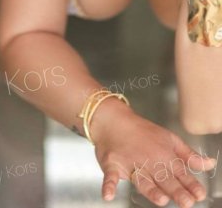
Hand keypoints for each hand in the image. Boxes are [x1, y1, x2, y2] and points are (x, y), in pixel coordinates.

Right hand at [94, 111, 215, 206]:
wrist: (113, 120)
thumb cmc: (142, 132)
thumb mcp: (170, 139)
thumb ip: (189, 155)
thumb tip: (210, 164)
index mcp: (164, 155)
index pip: (180, 172)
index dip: (190, 184)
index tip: (199, 194)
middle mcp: (148, 161)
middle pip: (163, 178)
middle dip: (175, 190)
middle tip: (186, 202)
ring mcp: (130, 163)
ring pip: (141, 179)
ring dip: (150, 189)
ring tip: (161, 199)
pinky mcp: (112, 164)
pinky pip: (109, 175)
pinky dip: (108, 185)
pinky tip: (109, 194)